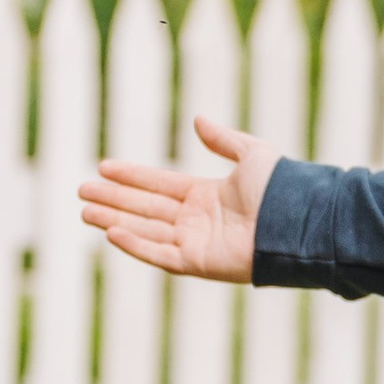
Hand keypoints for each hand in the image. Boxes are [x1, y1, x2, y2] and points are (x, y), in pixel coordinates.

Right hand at [80, 113, 277, 282]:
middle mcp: (198, 220)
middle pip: (146, 208)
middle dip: (114, 199)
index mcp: (208, 196)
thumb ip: (223, 140)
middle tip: (82, 191)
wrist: (301, 221)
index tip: (103, 167)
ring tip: (85, 211)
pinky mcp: (198, 263)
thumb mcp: (252, 155)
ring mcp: (196, 243)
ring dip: (114, 219)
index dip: (132, 176)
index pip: (160, 185)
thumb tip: (197, 119)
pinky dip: (136, 244)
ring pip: (146, 230)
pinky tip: (111, 231)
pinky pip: (160, 254)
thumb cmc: (282, 189)